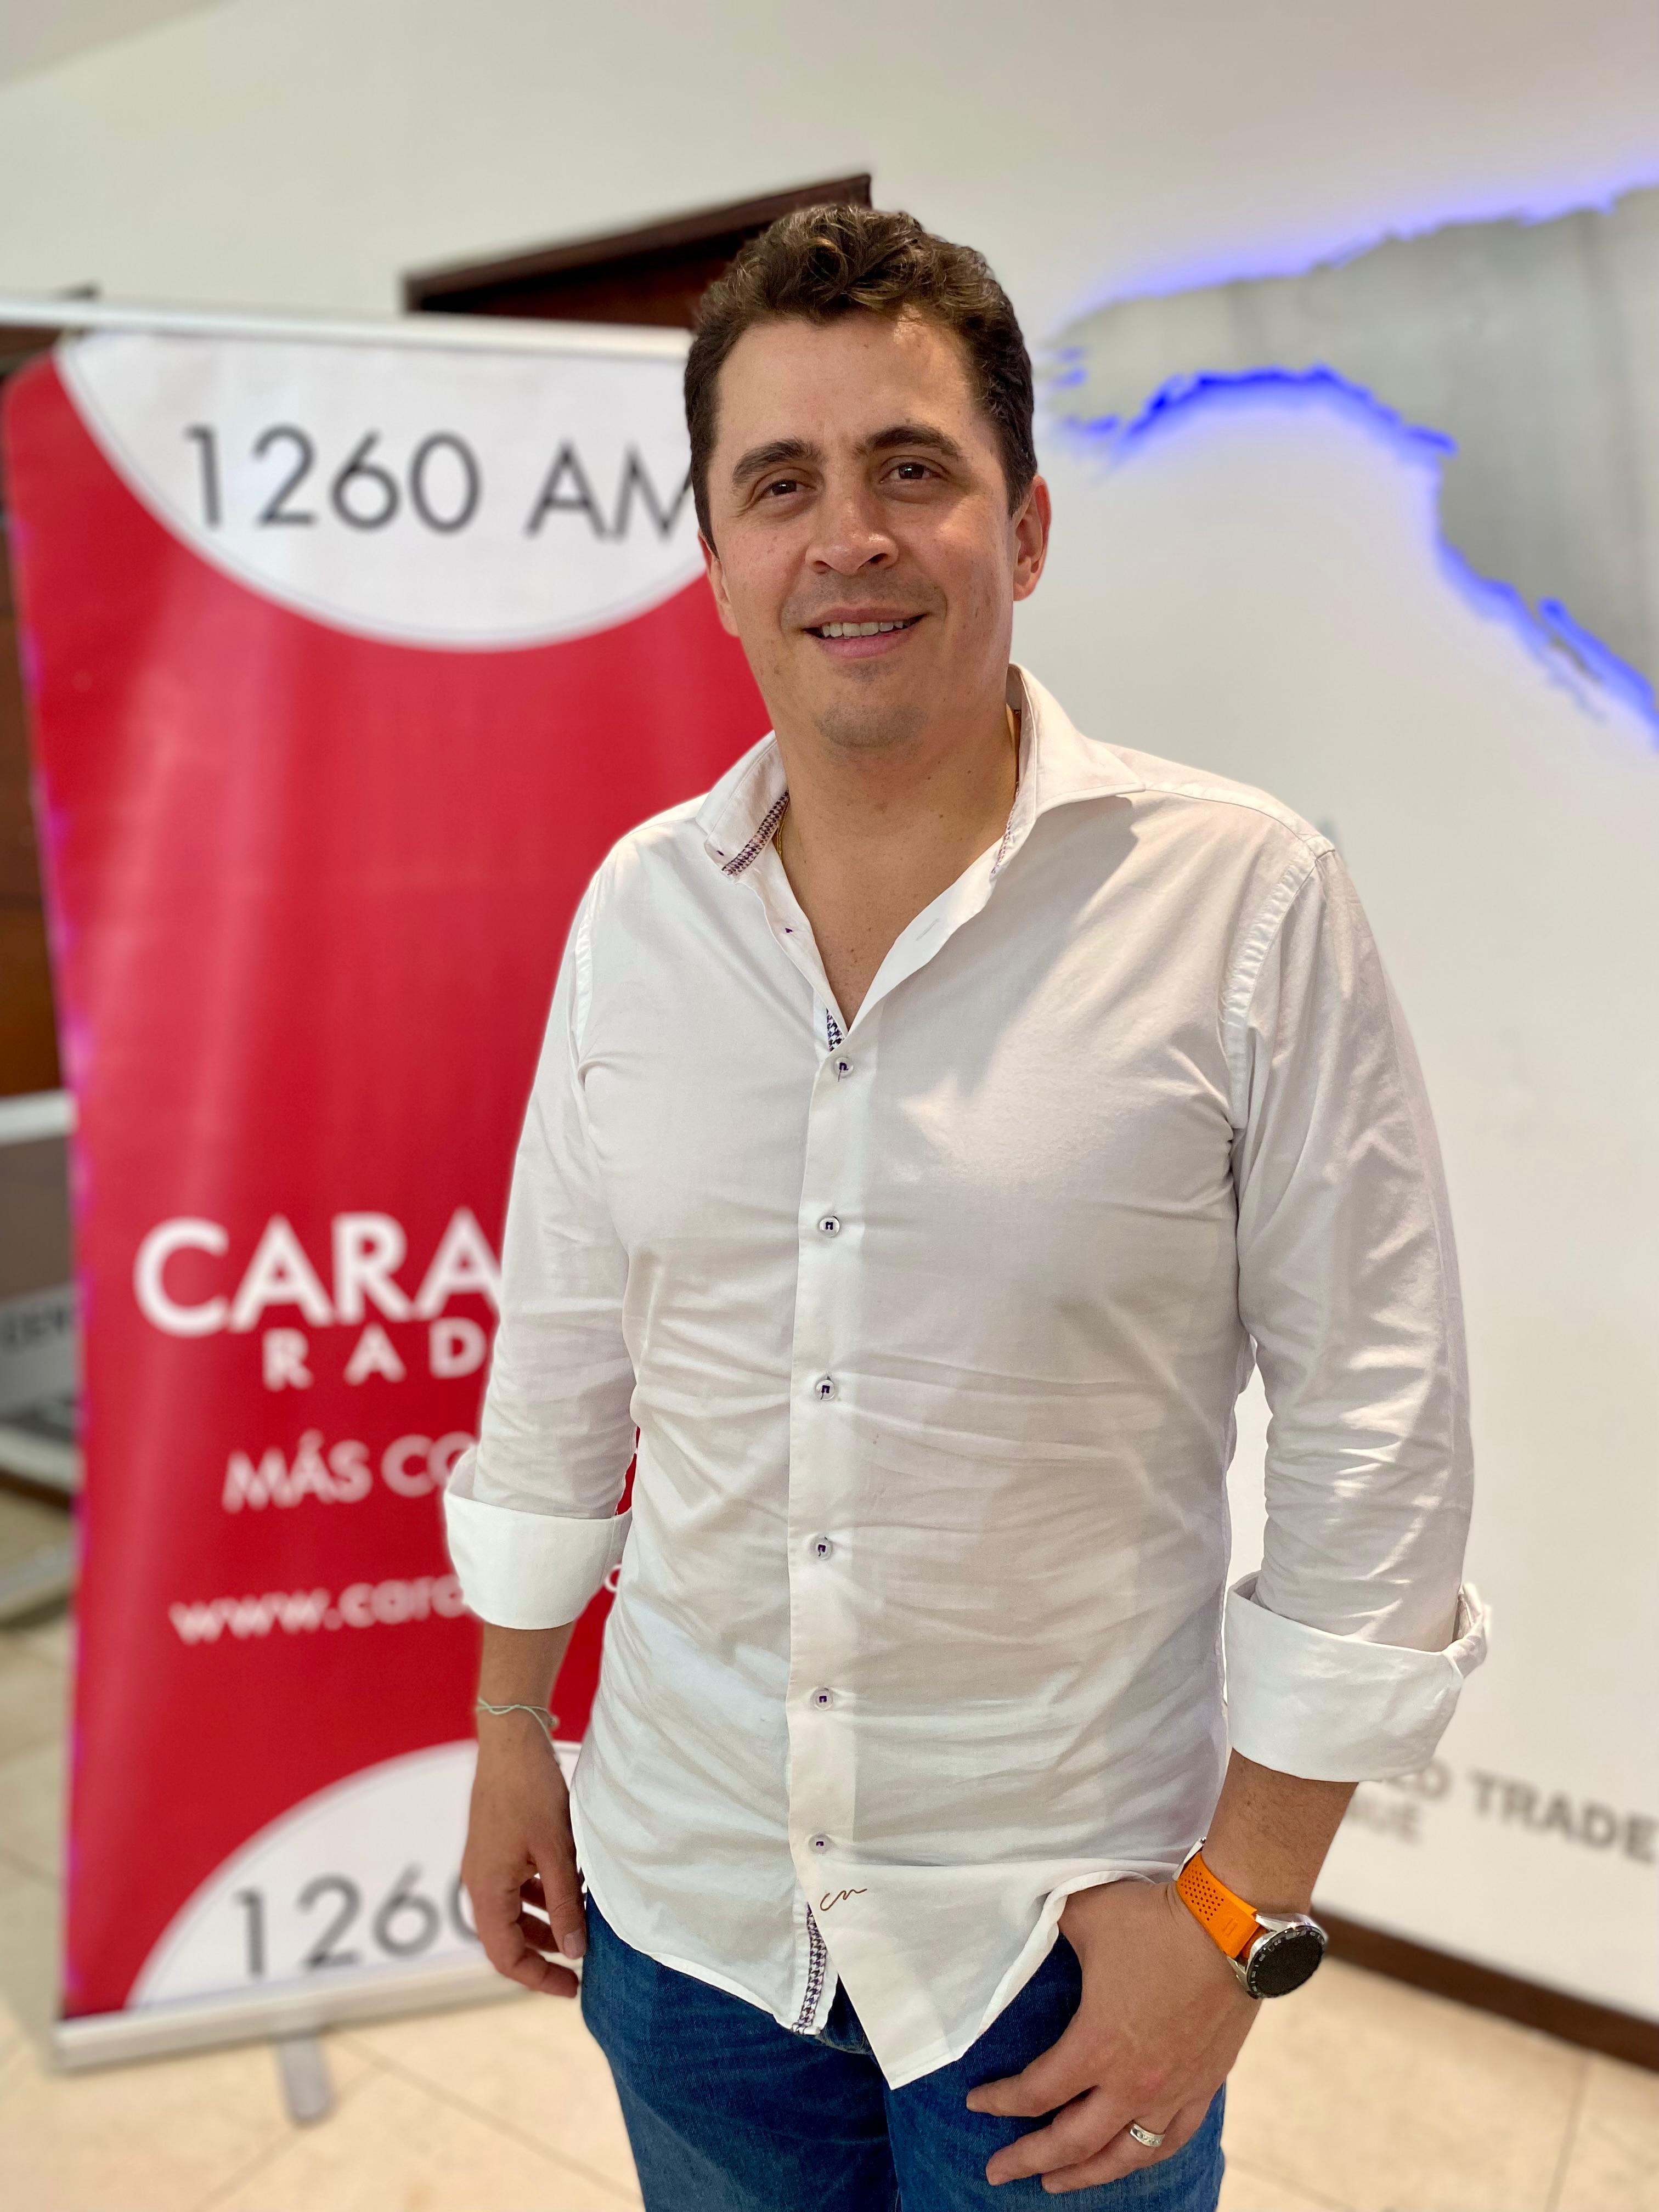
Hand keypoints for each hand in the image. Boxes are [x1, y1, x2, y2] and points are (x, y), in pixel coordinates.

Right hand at [461, 1713, 586, 1996]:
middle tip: (581, 1967)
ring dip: (543, 1925)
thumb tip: (574, 1952)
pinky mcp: (495, 1848)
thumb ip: (565, 1904)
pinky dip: (539, 1897)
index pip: (506, 1956)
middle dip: (543, 1956)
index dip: (538, 1978)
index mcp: (487, 1891)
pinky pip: (515, 1887)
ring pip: (512, 1913)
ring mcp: (485, 1864)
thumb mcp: (557, 1852)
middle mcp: (479, 1882)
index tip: (574, 1988)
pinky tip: (568, 1891)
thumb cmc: (531, 1793)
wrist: (511, 1741)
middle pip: (507, 1939)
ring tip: (581, 1931)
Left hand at [966, 1878, 1256, 2192]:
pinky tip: (1128, 2159)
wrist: (1231, 1928)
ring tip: (1056, 2184)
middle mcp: (1133, 2082)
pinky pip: (1171, 2139)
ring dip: (1085, 2174)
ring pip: (1124, 2155)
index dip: (999, 2102)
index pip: (1036, 2093)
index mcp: (1096, 2045)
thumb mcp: (1083, 1913)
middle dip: (1029, 2160)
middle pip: (1072, 2142)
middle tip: (997, 2172)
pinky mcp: (1205, 2085)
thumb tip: (1023, 1919)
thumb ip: (1047, 1925)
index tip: (976, 2103)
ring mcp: (1173, 2090)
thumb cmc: (1154, 1920)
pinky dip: (1143, 2156)